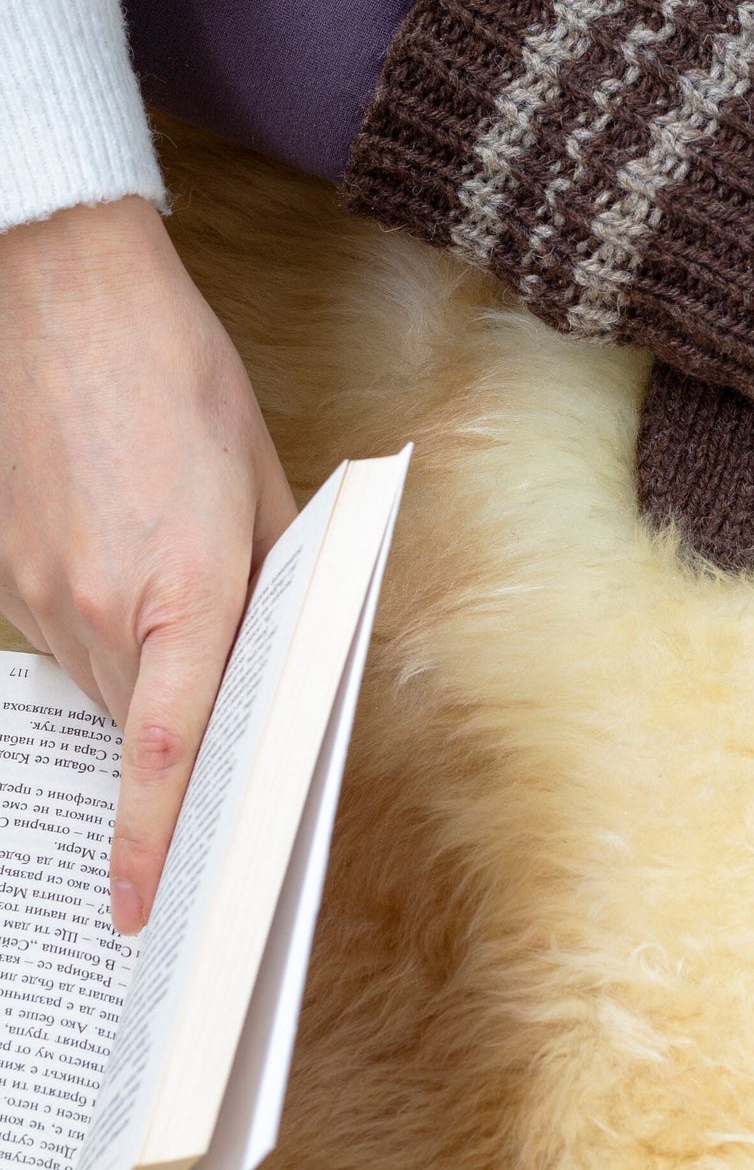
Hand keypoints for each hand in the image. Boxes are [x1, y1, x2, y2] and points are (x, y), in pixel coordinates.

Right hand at [0, 196, 294, 932]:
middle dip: (183, 750)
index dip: (154, 834)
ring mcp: (36, 584)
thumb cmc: (177, 370)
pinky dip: (99, 640)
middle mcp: (97, 600)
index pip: (171, 742)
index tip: (144, 903)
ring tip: (183, 643)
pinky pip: (56, 636)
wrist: (59, 290)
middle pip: (146, 720)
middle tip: (221, 774)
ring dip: (144, 684)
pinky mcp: (2, 562)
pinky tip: (127, 592)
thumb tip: (285, 636)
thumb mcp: (259, 470)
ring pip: (97, 682)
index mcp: (185, 581)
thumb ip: (277, 566)